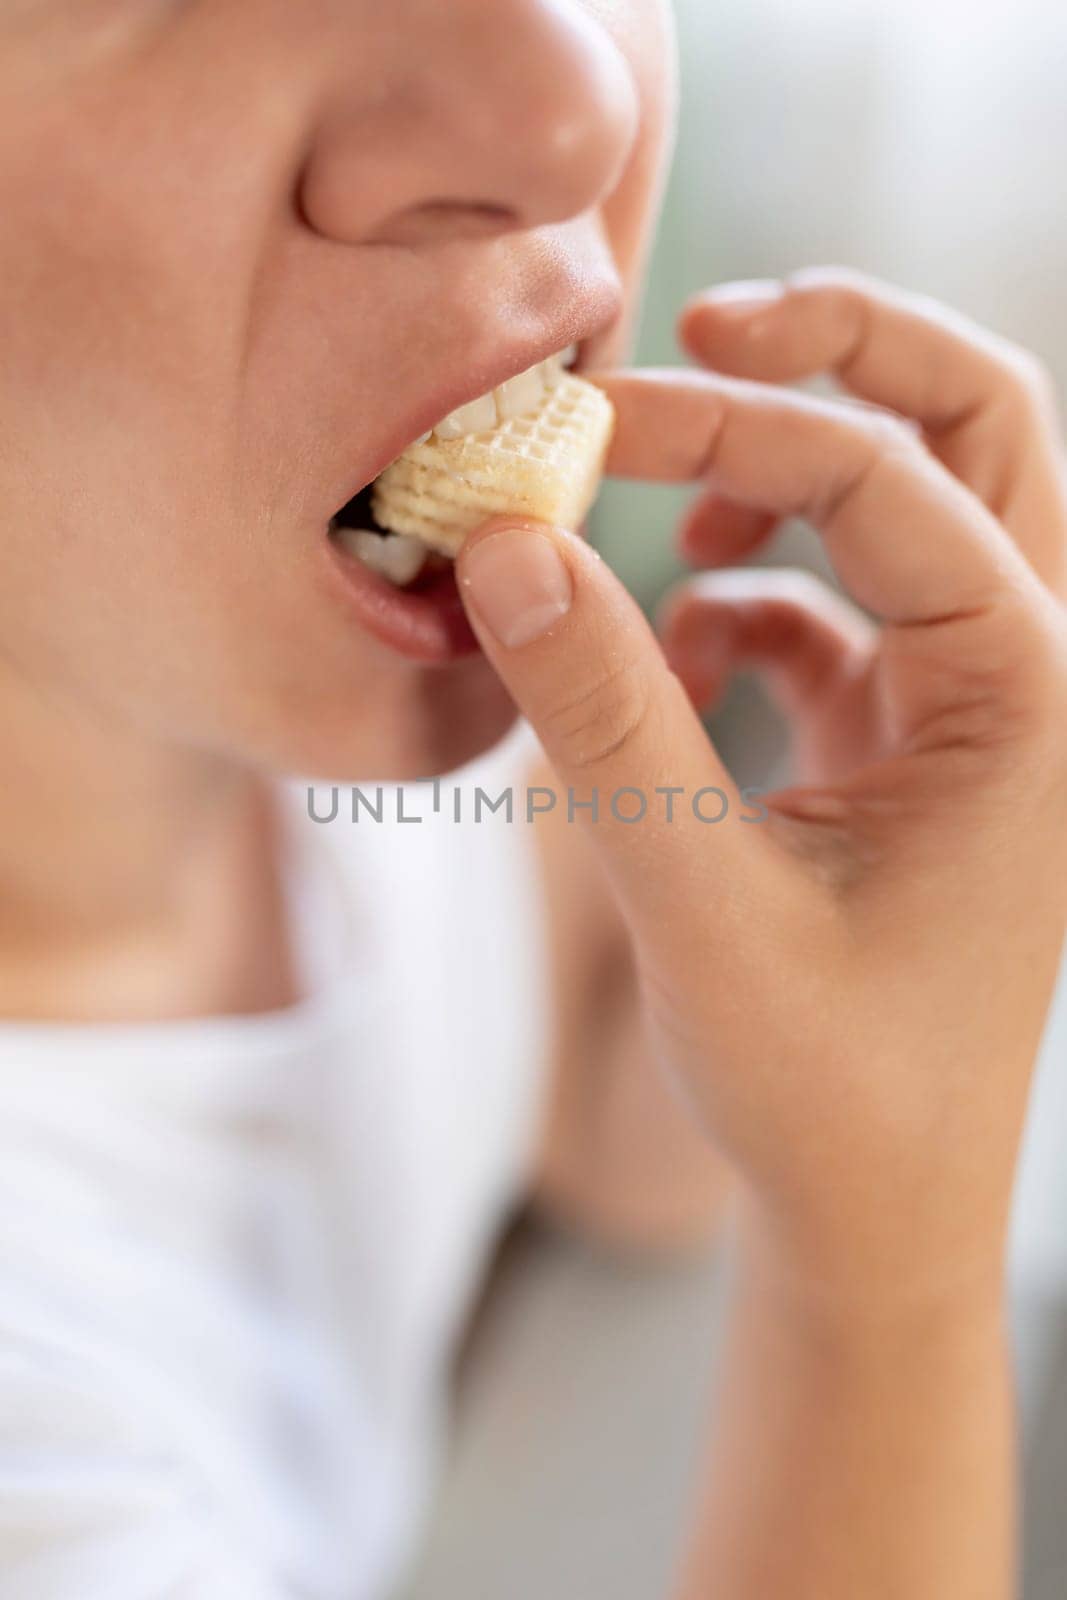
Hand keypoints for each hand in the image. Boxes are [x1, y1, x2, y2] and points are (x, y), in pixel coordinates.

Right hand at [457, 269, 1066, 1311]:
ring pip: (934, 501)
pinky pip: (855, 608)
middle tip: (710, 317)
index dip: (728, 431)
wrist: (870, 1212)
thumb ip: (608, 720)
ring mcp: (980, 707)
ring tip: (679, 498)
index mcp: (1033, 703)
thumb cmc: (822, 1087)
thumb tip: (508, 548)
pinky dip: (764, 598)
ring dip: (808, 467)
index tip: (585, 427)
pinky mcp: (919, 740)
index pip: (892, 484)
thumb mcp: (698, 900)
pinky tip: (687, 656)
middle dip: (851, 350)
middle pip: (987, 425)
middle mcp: (1036, 682)